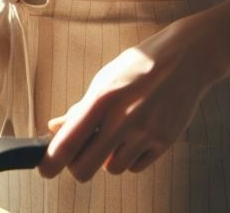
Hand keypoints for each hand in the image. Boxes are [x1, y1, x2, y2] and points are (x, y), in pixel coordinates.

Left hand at [39, 18, 216, 180]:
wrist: (184, 60)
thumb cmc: (138, 67)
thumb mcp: (105, 79)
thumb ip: (81, 107)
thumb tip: (54, 128)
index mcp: (103, 98)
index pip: (70, 140)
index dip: (53, 160)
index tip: (45, 170)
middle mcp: (123, 119)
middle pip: (86, 167)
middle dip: (76, 167)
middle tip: (76, 157)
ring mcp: (145, 133)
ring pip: (112, 169)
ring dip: (106, 159)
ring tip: (113, 135)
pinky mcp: (164, 142)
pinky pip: (135, 166)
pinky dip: (129, 157)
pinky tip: (133, 137)